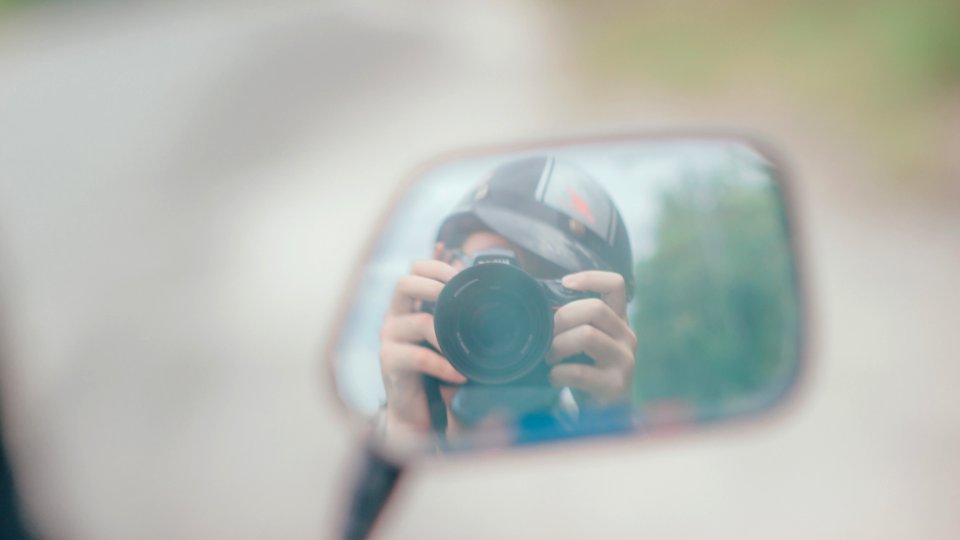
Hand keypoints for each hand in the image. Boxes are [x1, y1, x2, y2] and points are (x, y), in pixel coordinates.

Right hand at [379, 260, 465, 438]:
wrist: (417, 412)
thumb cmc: (437, 371)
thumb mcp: (448, 338)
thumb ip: (457, 316)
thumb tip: (486, 290)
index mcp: (408, 305)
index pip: (413, 270)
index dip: (435, 266)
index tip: (460, 277)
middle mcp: (394, 317)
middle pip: (405, 284)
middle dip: (436, 287)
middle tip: (460, 304)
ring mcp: (389, 339)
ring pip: (419, 322)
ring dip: (448, 335)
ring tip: (467, 351)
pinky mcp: (390, 362)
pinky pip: (420, 357)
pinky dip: (445, 366)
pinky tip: (460, 376)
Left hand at [547, 271, 635, 404]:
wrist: (606, 414)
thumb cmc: (588, 371)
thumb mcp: (585, 342)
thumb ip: (573, 322)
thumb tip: (534, 305)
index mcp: (619, 320)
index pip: (616, 284)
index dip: (590, 278)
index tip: (564, 283)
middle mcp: (627, 336)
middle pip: (595, 308)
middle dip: (562, 318)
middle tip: (546, 335)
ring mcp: (625, 360)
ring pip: (587, 335)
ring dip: (558, 345)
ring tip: (549, 358)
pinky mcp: (616, 384)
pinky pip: (579, 371)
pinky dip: (558, 373)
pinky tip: (554, 378)